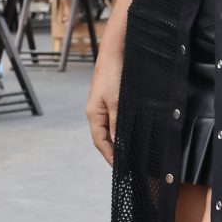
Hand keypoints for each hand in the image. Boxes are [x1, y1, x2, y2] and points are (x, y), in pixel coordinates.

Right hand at [86, 49, 122, 165]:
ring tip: (127, 154)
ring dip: (116, 142)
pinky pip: (112, 121)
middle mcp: (96, 112)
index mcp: (94, 114)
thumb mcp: (116, 102)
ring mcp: (102, 107)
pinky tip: (127, 134)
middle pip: (103, 138)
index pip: (100, 141)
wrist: (114, 53)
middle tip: (125, 165)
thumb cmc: (113, 75)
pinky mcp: (109, 101)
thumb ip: (116, 124)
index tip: (119, 168)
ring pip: (108, 130)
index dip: (109, 155)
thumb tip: (118, 143)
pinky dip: (119, 130)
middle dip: (112, 152)